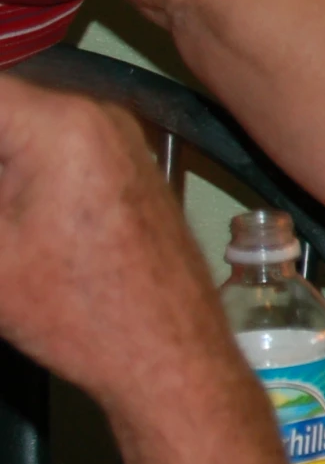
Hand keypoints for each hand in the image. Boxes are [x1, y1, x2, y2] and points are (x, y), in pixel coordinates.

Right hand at [0, 75, 226, 404]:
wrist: (168, 356)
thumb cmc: (85, 315)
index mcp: (61, 124)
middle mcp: (98, 117)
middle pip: (0, 108)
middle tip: (1, 227)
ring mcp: (117, 141)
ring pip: (21, 131)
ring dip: (3, 170)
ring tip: (11, 234)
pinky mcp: (122, 168)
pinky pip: (50, 150)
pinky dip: (18, 177)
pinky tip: (17, 224)